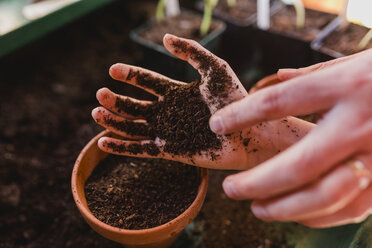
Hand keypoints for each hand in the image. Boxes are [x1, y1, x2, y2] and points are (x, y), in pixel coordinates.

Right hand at [91, 34, 311, 169]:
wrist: (249, 132)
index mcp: (177, 92)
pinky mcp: (170, 151)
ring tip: (97, 112)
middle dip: (117, 100)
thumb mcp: (215, 68)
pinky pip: (141, 149)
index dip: (129, 75)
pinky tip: (104, 142)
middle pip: (135, 105)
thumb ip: (192, 52)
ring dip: (114, 121)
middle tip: (101, 93)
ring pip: (134, 127)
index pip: (147, 81)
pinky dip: (122, 147)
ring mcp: (168, 132)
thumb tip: (165, 39)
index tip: (113, 70)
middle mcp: (169, 112)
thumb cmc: (236, 100)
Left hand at [210, 49, 371, 226]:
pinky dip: (316, 216)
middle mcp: (359, 124)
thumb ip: (318, 73)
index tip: (217, 126)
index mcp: (346, 87)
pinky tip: (295, 214)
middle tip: (229, 190)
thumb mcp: (359, 61)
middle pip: (294, 165)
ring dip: (282, 208)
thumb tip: (280, 76)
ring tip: (256, 208)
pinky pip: (348, 209)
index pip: (277, 102)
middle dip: (255, 182)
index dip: (241, 115)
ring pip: (321, 197)